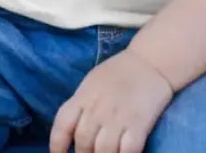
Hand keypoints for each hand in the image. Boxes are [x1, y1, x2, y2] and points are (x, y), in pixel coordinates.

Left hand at [49, 49, 173, 152]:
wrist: (149, 62)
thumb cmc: (117, 73)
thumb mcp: (91, 84)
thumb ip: (82, 106)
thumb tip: (72, 131)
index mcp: (83, 96)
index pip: (62, 124)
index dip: (57, 145)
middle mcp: (97, 108)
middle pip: (83, 141)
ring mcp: (118, 116)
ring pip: (104, 150)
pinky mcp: (139, 123)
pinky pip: (128, 150)